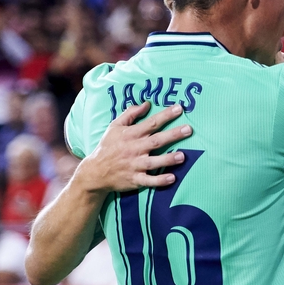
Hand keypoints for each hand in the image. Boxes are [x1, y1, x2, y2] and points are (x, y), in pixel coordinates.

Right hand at [75, 102, 191, 193]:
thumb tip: (146, 103)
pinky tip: (172, 178)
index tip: (179, 108)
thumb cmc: (108, 147)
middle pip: (156, 140)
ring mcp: (135, 165)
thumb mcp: (115, 127)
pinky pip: (148, 180)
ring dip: (168, 159)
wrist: (94, 172)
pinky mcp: (135, 180)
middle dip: (173, 135)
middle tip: (189, 129)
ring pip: (154, 162)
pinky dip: (159, 180)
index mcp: (131, 135)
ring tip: (182, 156)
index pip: (151, 123)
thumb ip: (130, 114)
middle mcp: (134, 149)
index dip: (165, 115)